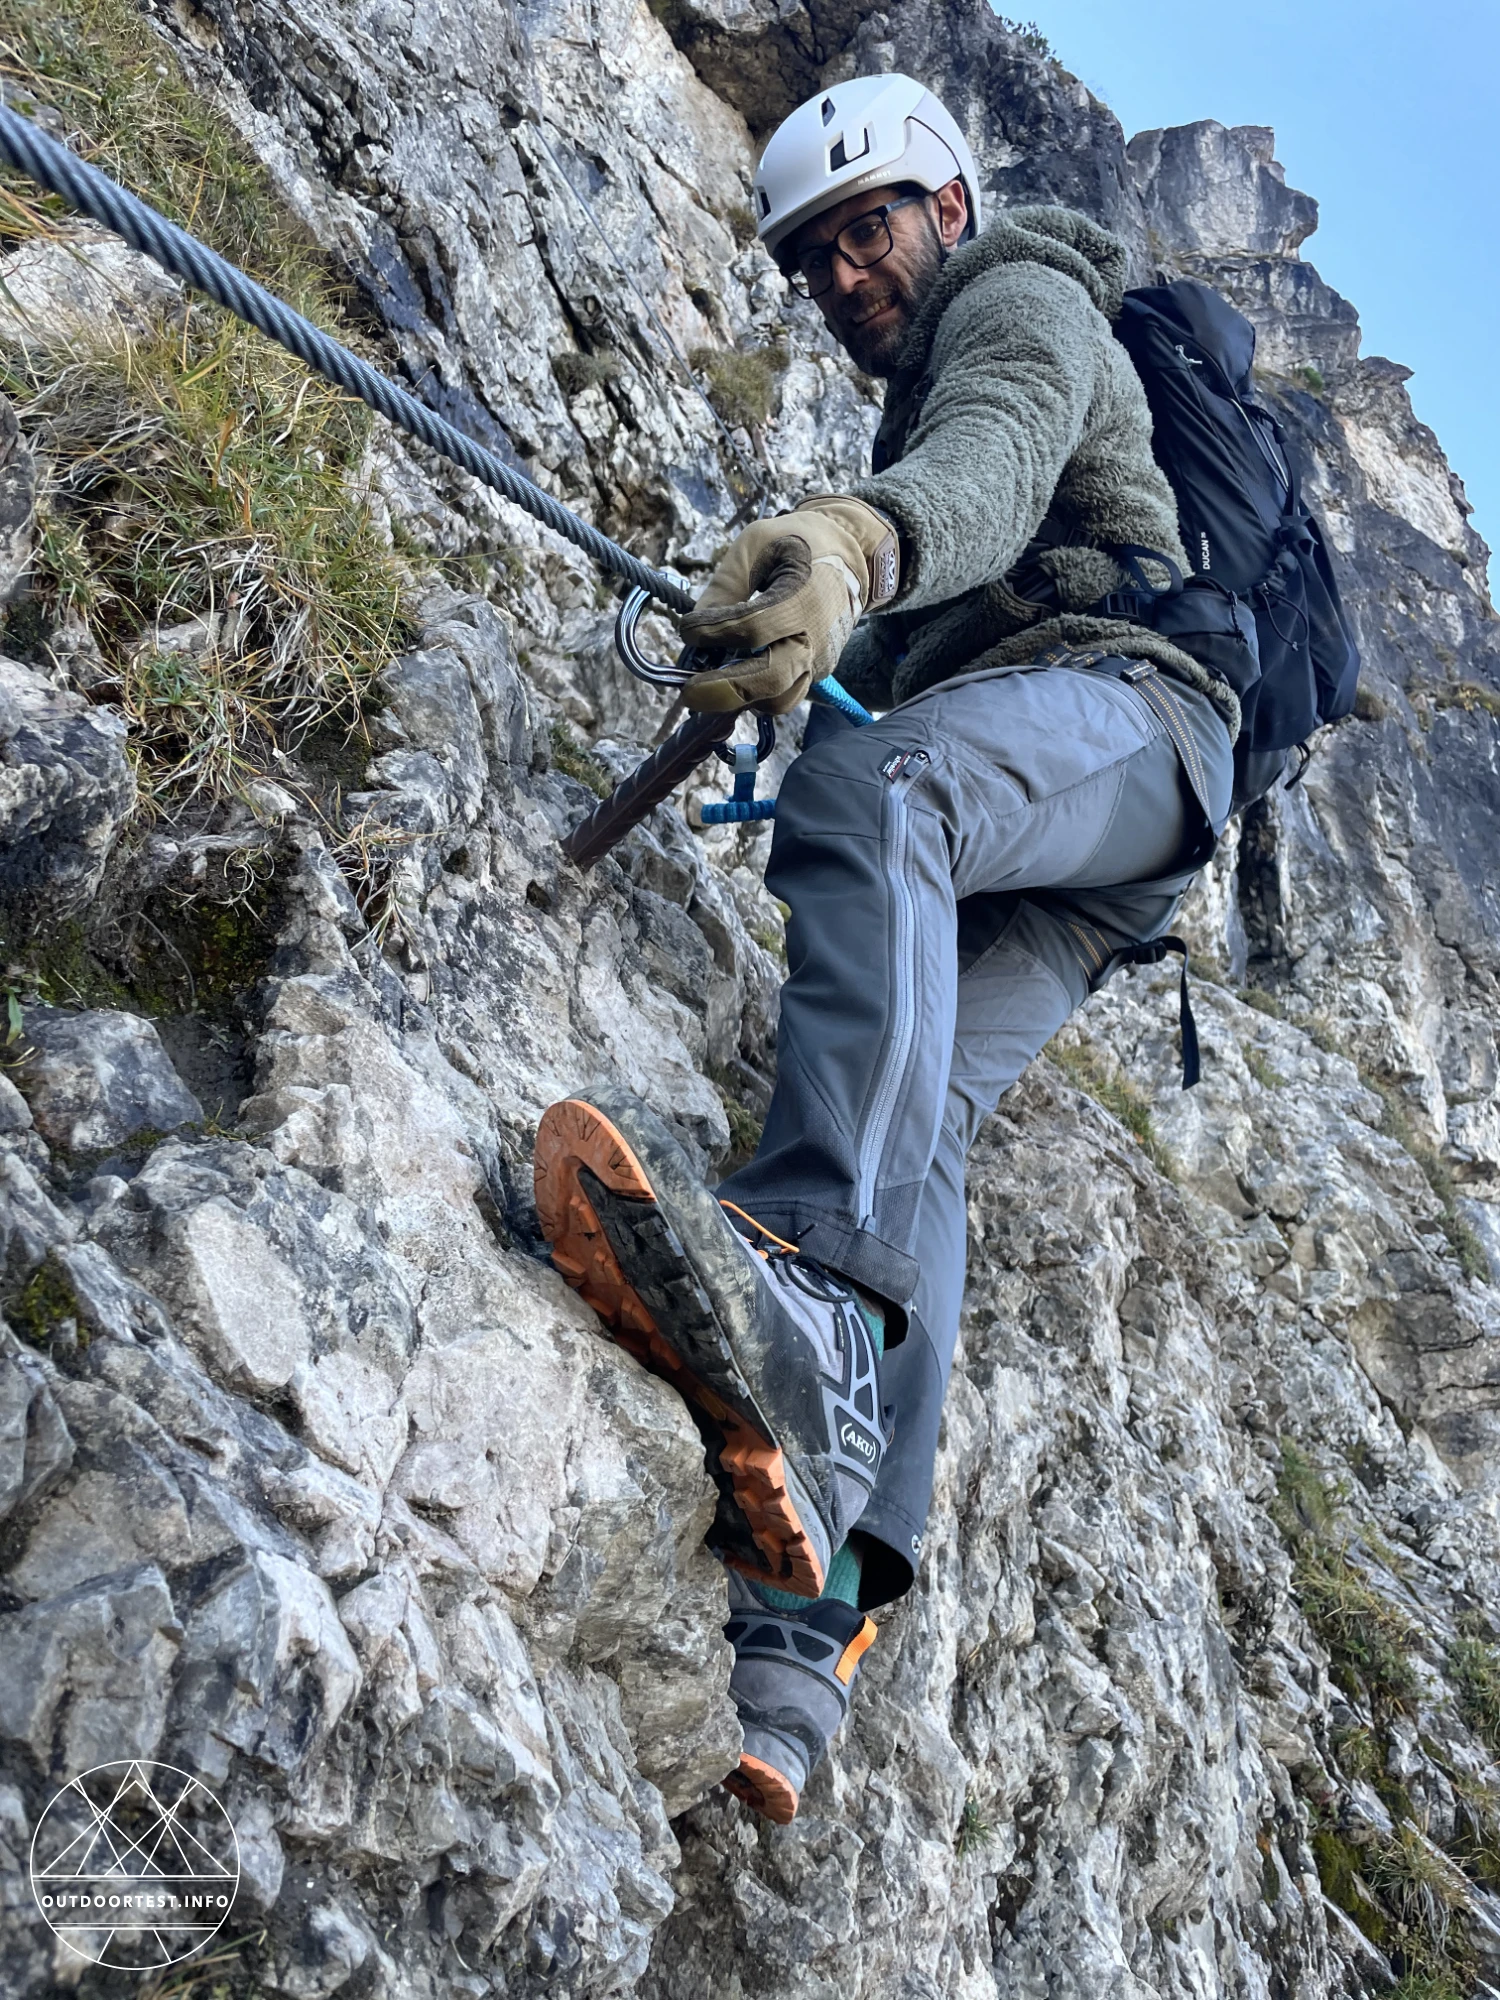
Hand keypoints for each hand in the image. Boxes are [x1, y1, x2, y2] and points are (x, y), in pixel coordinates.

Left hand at [679, 496, 899, 713]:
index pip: (753, 628)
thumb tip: (695, 626)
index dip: (713, 633)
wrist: (851, 557)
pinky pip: (785, 696)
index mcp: (803, 596)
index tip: (686, 629)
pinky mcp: (818, 673)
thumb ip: (726, 584)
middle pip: (769, 678)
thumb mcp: (756, 544)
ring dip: (739, 701)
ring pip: (779, 700)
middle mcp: (816, 636)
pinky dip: (755, 699)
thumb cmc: (798, 542)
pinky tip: (730, 685)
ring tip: (706, 689)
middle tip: (687, 692)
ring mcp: (820, 659)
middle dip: (722, 689)